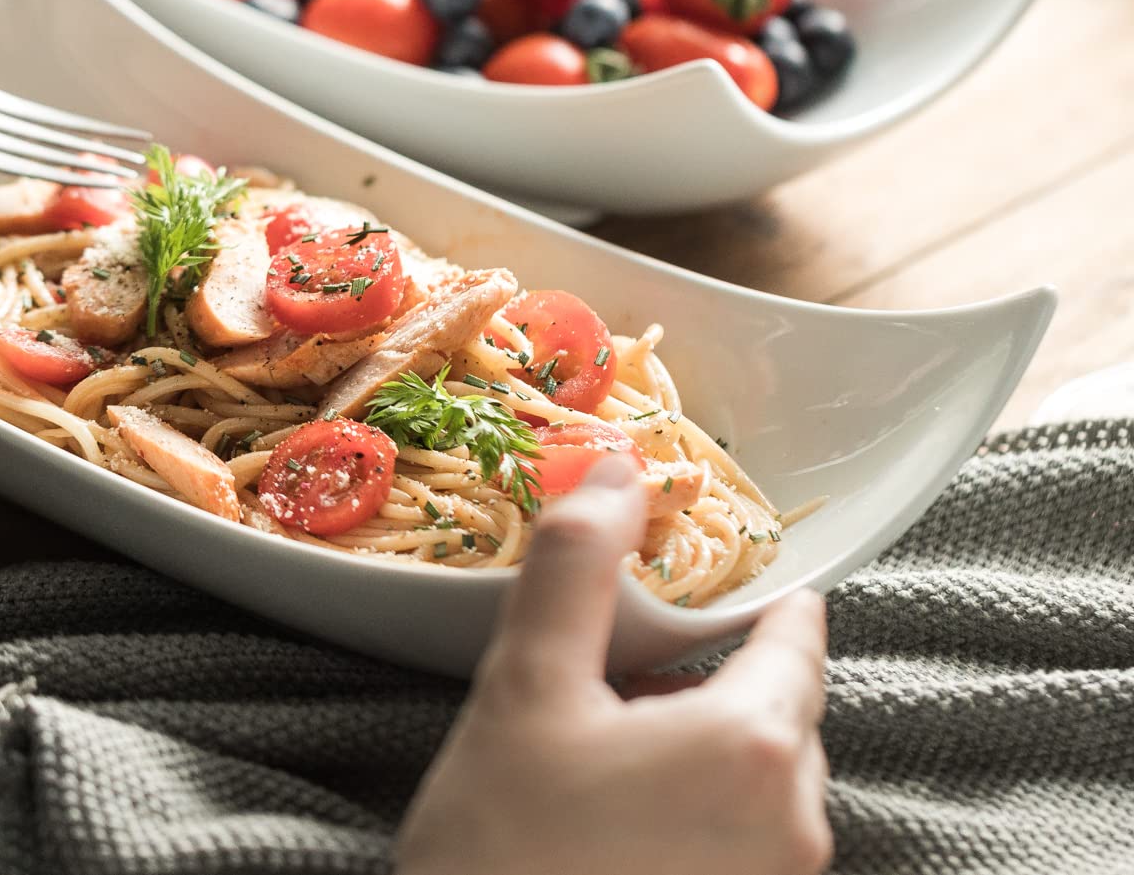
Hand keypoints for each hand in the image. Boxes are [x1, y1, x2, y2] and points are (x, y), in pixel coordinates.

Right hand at [396, 456, 831, 874]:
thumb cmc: (506, 857)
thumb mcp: (526, 688)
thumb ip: (578, 565)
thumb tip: (615, 465)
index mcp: (759, 747)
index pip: (795, 626)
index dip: (743, 581)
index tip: (694, 554)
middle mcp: (796, 826)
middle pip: (773, 698)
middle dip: (699, 669)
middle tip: (609, 661)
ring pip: (752, 769)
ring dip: (689, 737)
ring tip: (595, 741)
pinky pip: (738, 834)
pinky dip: (688, 801)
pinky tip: (606, 810)